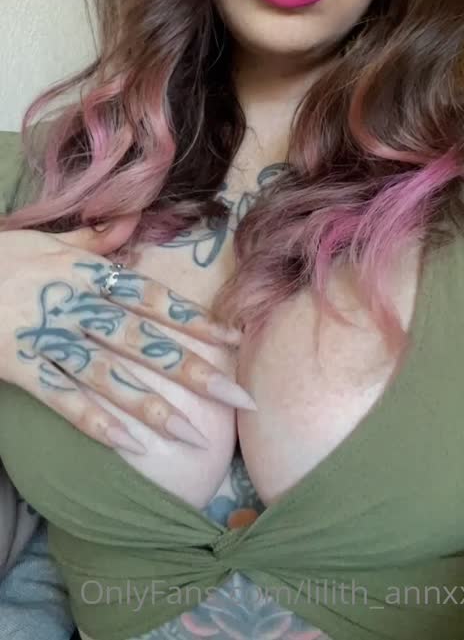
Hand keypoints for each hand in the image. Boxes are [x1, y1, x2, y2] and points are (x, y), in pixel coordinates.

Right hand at [0, 216, 254, 455]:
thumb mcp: (47, 238)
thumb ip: (93, 239)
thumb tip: (133, 222)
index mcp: (88, 273)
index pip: (152, 299)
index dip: (194, 320)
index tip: (234, 341)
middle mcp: (78, 306)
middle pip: (143, 341)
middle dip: (192, 370)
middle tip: (237, 398)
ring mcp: (50, 339)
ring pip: (110, 376)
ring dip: (153, 407)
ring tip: (194, 437)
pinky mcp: (22, 367)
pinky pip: (63, 399)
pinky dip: (95, 422)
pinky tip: (130, 445)